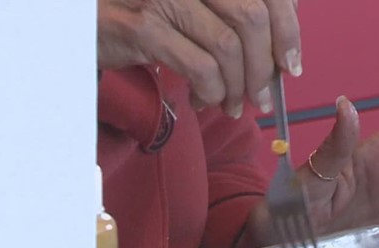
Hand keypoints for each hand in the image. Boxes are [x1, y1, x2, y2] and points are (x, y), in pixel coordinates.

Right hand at [98, 0, 300, 116]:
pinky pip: (199, 67)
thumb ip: (237, 12)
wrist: (88, 19)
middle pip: (253, 19)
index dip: (288, 31)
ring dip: (237, 87)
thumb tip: (287, 41)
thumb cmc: (150, 14)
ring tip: (231, 105)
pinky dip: (211, 91)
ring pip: (227, 47)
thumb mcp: (198, 5)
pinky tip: (204, 99)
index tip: (290, 65)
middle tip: (261, 97)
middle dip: (264, 67)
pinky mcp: (143, 25)